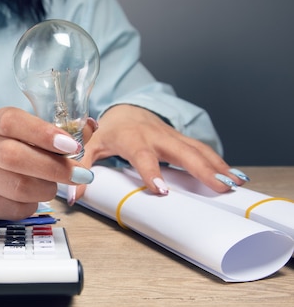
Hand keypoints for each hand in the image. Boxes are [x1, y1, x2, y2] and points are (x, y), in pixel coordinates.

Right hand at [0, 107, 96, 219]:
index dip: (43, 133)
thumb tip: (91, 129)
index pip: (13, 122)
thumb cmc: (15, 148)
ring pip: (18, 186)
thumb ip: (62, 133)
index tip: (72, 146)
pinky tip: (33, 197)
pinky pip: (14, 208)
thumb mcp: (32, 134)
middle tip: (80, 175)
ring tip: (53, 187)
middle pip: (14, 157)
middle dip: (53, 168)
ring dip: (46, 189)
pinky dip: (32, 205)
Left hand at [74, 104, 247, 201]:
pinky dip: (220, 161)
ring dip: (217, 165)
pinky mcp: (182, 139)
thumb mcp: (91, 146)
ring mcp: (172, 137)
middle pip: (181, 151)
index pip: (143, 156)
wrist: (125, 109)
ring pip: (198, 149)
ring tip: (235, 183)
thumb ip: (81, 168)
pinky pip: (203, 149)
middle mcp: (156, 136)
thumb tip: (72, 197)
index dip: (152, 172)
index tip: (162, 189)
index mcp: (132, 138)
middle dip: (201, 168)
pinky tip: (235, 176)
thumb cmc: (108, 130)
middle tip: (219, 186)